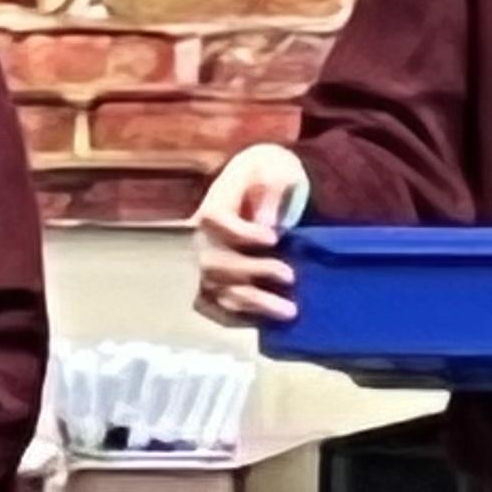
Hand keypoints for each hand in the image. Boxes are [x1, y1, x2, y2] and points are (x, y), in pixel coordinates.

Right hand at [191, 144, 307, 325]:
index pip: (214, 220)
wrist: (257, 186)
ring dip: (254, 303)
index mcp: (213, 205)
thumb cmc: (267, 175)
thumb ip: (270, 188)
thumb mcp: (273, 168)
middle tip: (291, 276)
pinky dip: (238, 318)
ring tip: (290, 311)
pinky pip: (216, 308)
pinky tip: (265, 323)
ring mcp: (203, 264)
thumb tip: (268, 222)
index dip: (242, 233)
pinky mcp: (210, 284)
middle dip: (253, 272)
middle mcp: (201, 239)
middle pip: (214, 263)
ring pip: (218, 290)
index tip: (275, 237)